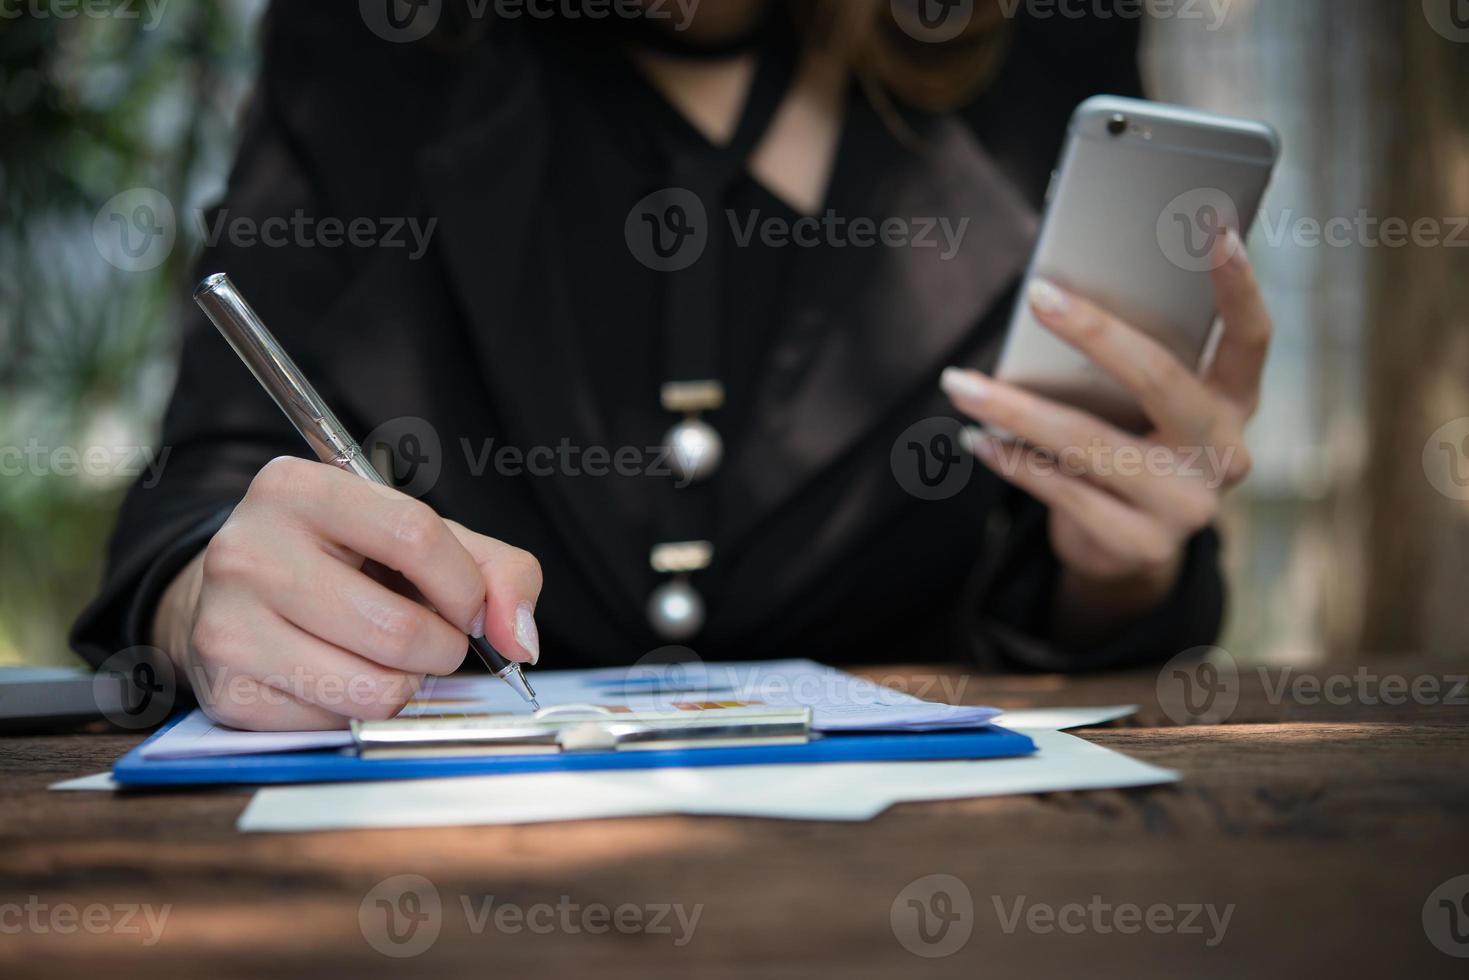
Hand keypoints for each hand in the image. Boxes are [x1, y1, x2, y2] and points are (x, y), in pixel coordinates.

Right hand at [151, 456, 542, 730]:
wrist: (235, 597)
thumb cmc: (342, 562)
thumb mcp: (419, 539)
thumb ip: (495, 571)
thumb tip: (518, 639)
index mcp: (300, 488)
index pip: (415, 536)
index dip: (466, 586)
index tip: (473, 609)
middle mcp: (249, 550)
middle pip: (399, 628)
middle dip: (441, 648)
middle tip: (431, 640)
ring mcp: (228, 624)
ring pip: (373, 688)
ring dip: (406, 685)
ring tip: (385, 657)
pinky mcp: (226, 691)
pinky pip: (337, 723)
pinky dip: (357, 710)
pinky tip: (336, 675)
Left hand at [941, 229, 1270, 628]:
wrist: (1126, 550)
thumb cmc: (1128, 447)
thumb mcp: (1142, 409)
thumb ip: (1126, 365)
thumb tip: (1053, 302)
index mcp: (1236, 403)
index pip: (1251, 338)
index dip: (1239, 285)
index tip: (1215, 227)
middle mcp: (1226, 453)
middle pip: (1161, 379)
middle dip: (1095, 331)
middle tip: (1036, 295)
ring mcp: (1190, 506)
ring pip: (1092, 442)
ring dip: (1015, 409)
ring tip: (959, 383)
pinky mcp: (1144, 546)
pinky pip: (1064, 492)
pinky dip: (1013, 461)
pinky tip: (976, 437)